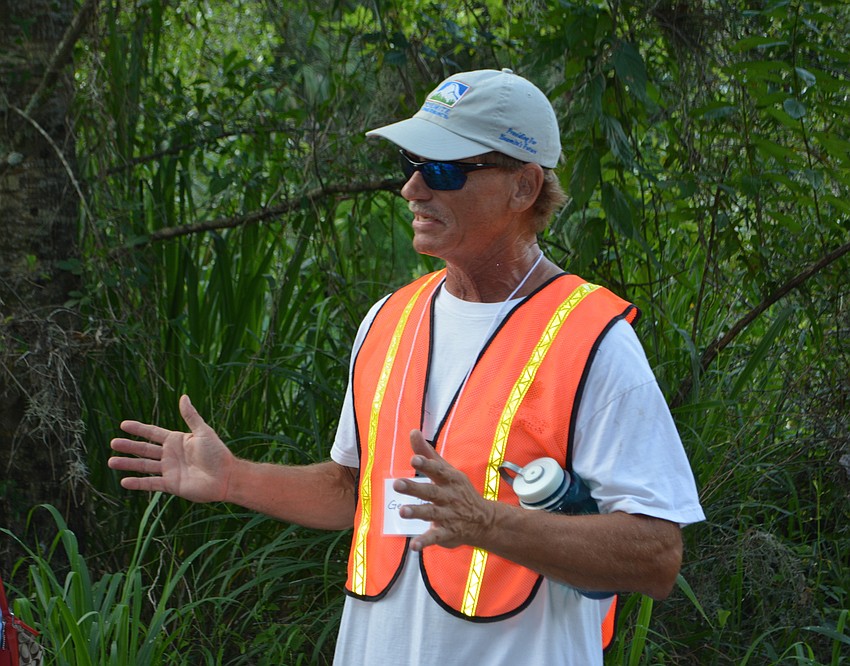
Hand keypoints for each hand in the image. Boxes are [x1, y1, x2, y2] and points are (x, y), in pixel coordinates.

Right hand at [108, 394, 234, 502]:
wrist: (226, 476)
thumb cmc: (217, 453)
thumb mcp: (203, 432)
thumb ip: (191, 416)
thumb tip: (183, 396)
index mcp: (176, 440)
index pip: (152, 433)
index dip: (139, 429)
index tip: (123, 424)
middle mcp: (170, 455)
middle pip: (144, 449)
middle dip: (129, 446)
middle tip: (112, 443)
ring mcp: (169, 470)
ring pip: (144, 466)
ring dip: (128, 464)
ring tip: (111, 461)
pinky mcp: (171, 485)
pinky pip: (151, 484)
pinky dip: (138, 483)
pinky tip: (124, 482)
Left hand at [393, 430, 496, 551]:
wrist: (484, 520)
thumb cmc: (458, 491)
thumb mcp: (446, 470)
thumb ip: (427, 453)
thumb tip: (412, 431)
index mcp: (449, 479)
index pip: (437, 470)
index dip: (426, 464)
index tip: (414, 459)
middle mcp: (448, 496)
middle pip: (431, 491)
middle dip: (414, 488)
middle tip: (397, 484)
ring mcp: (448, 515)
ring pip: (431, 513)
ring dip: (417, 512)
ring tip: (402, 512)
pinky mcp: (447, 533)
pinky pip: (435, 537)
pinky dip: (425, 541)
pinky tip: (413, 545)